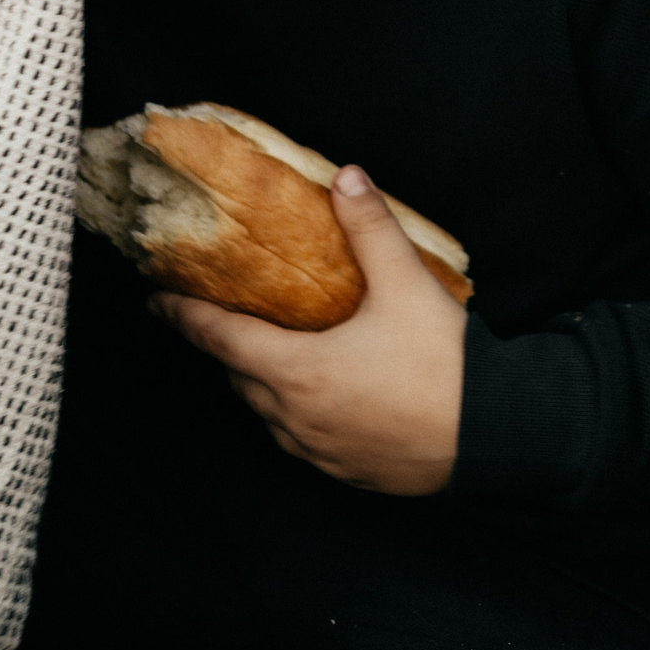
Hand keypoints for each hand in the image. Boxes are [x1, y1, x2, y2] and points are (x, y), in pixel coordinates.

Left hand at [153, 165, 465, 494]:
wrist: (495, 438)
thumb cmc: (446, 366)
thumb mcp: (408, 286)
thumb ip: (371, 228)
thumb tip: (346, 176)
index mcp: (297, 371)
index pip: (218, 339)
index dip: (181, 316)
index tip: (154, 300)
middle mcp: (294, 417)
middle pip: (237, 376)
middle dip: (223, 346)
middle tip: (219, 316)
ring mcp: (317, 451)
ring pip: (265, 413)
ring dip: (258, 381)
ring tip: (270, 351)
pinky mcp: (344, 473)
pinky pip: (297, 440)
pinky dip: (292, 413)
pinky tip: (317, 395)